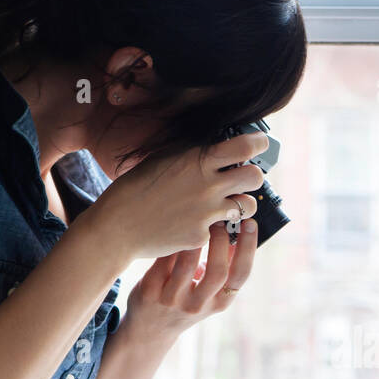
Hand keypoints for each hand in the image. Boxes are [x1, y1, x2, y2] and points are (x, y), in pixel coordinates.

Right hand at [86, 132, 268, 262]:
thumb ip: (192, 153)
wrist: (118, 225)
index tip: (259, 144)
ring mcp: (208, 213)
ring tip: (228, 203)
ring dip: (242, 202)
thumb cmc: (136, 187)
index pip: (245, 147)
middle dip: (253, 175)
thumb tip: (216, 146)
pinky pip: (221, 228)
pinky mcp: (203, 235)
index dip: (258, 144)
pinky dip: (214, 225)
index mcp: (198, 160)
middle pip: (256, 177)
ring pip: (249, 205)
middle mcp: (208, 186)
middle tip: (243, 177)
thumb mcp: (164, 158)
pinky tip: (196, 222)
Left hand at [124, 219, 258, 342]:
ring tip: (196, 218)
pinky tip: (174, 226)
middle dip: (221, 241)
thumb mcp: (209, 293)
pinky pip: (164, 260)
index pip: (241, 275)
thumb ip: (223, 267)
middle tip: (219, 219)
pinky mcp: (151, 291)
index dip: (248, 248)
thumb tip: (237, 229)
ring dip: (194, 238)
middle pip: (218, 272)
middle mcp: (198, 304)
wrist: (150, 328)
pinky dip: (171, 241)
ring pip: (187, 263)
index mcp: (219, 302)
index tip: (249, 223)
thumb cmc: (186, 300)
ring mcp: (173, 300)